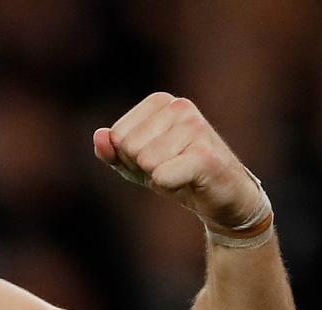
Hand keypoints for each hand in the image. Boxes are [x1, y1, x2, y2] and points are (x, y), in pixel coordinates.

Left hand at [93, 92, 269, 235]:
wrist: (222, 197)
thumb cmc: (176, 174)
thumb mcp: (136, 163)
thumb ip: (112, 151)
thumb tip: (99, 136)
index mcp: (161, 101)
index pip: (116, 136)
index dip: (128, 157)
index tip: (155, 159)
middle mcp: (180, 106)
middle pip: (128, 147)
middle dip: (142, 168)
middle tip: (169, 169)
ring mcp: (195, 128)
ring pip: (145, 162)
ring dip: (158, 177)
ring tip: (180, 174)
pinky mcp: (204, 155)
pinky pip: (161, 176)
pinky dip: (169, 187)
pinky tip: (189, 182)